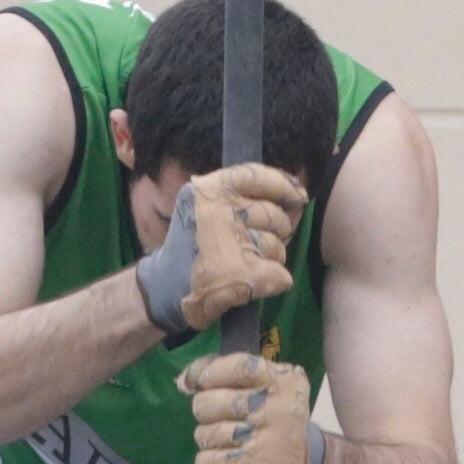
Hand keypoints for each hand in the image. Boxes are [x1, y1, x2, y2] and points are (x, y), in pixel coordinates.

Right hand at [160, 163, 304, 330]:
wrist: (165, 287)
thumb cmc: (196, 246)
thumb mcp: (209, 207)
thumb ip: (245, 198)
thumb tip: (298, 197)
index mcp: (209, 189)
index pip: (258, 176)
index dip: (284, 186)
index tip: (298, 196)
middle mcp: (218, 211)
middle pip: (275, 216)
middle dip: (275, 233)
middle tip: (253, 246)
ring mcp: (227, 244)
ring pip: (277, 247)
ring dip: (270, 261)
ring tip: (243, 265)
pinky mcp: (237, 276)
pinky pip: (279, 276)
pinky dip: (274, 283)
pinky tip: (253, 284)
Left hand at [183, 353, 319, 463]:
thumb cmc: (276, 420)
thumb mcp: (266, 386)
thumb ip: (227, 372)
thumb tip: (183, 380)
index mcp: (282, 381)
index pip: (235, 366)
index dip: (206, 373)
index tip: (198, 383)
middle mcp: (275, 408)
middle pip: (207, 403)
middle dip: (207, 414)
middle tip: (226, 421)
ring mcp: (262, 440)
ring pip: (204, 434)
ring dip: (211, 441)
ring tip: (233, 444)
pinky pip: (204, 461)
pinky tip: (229, 463)